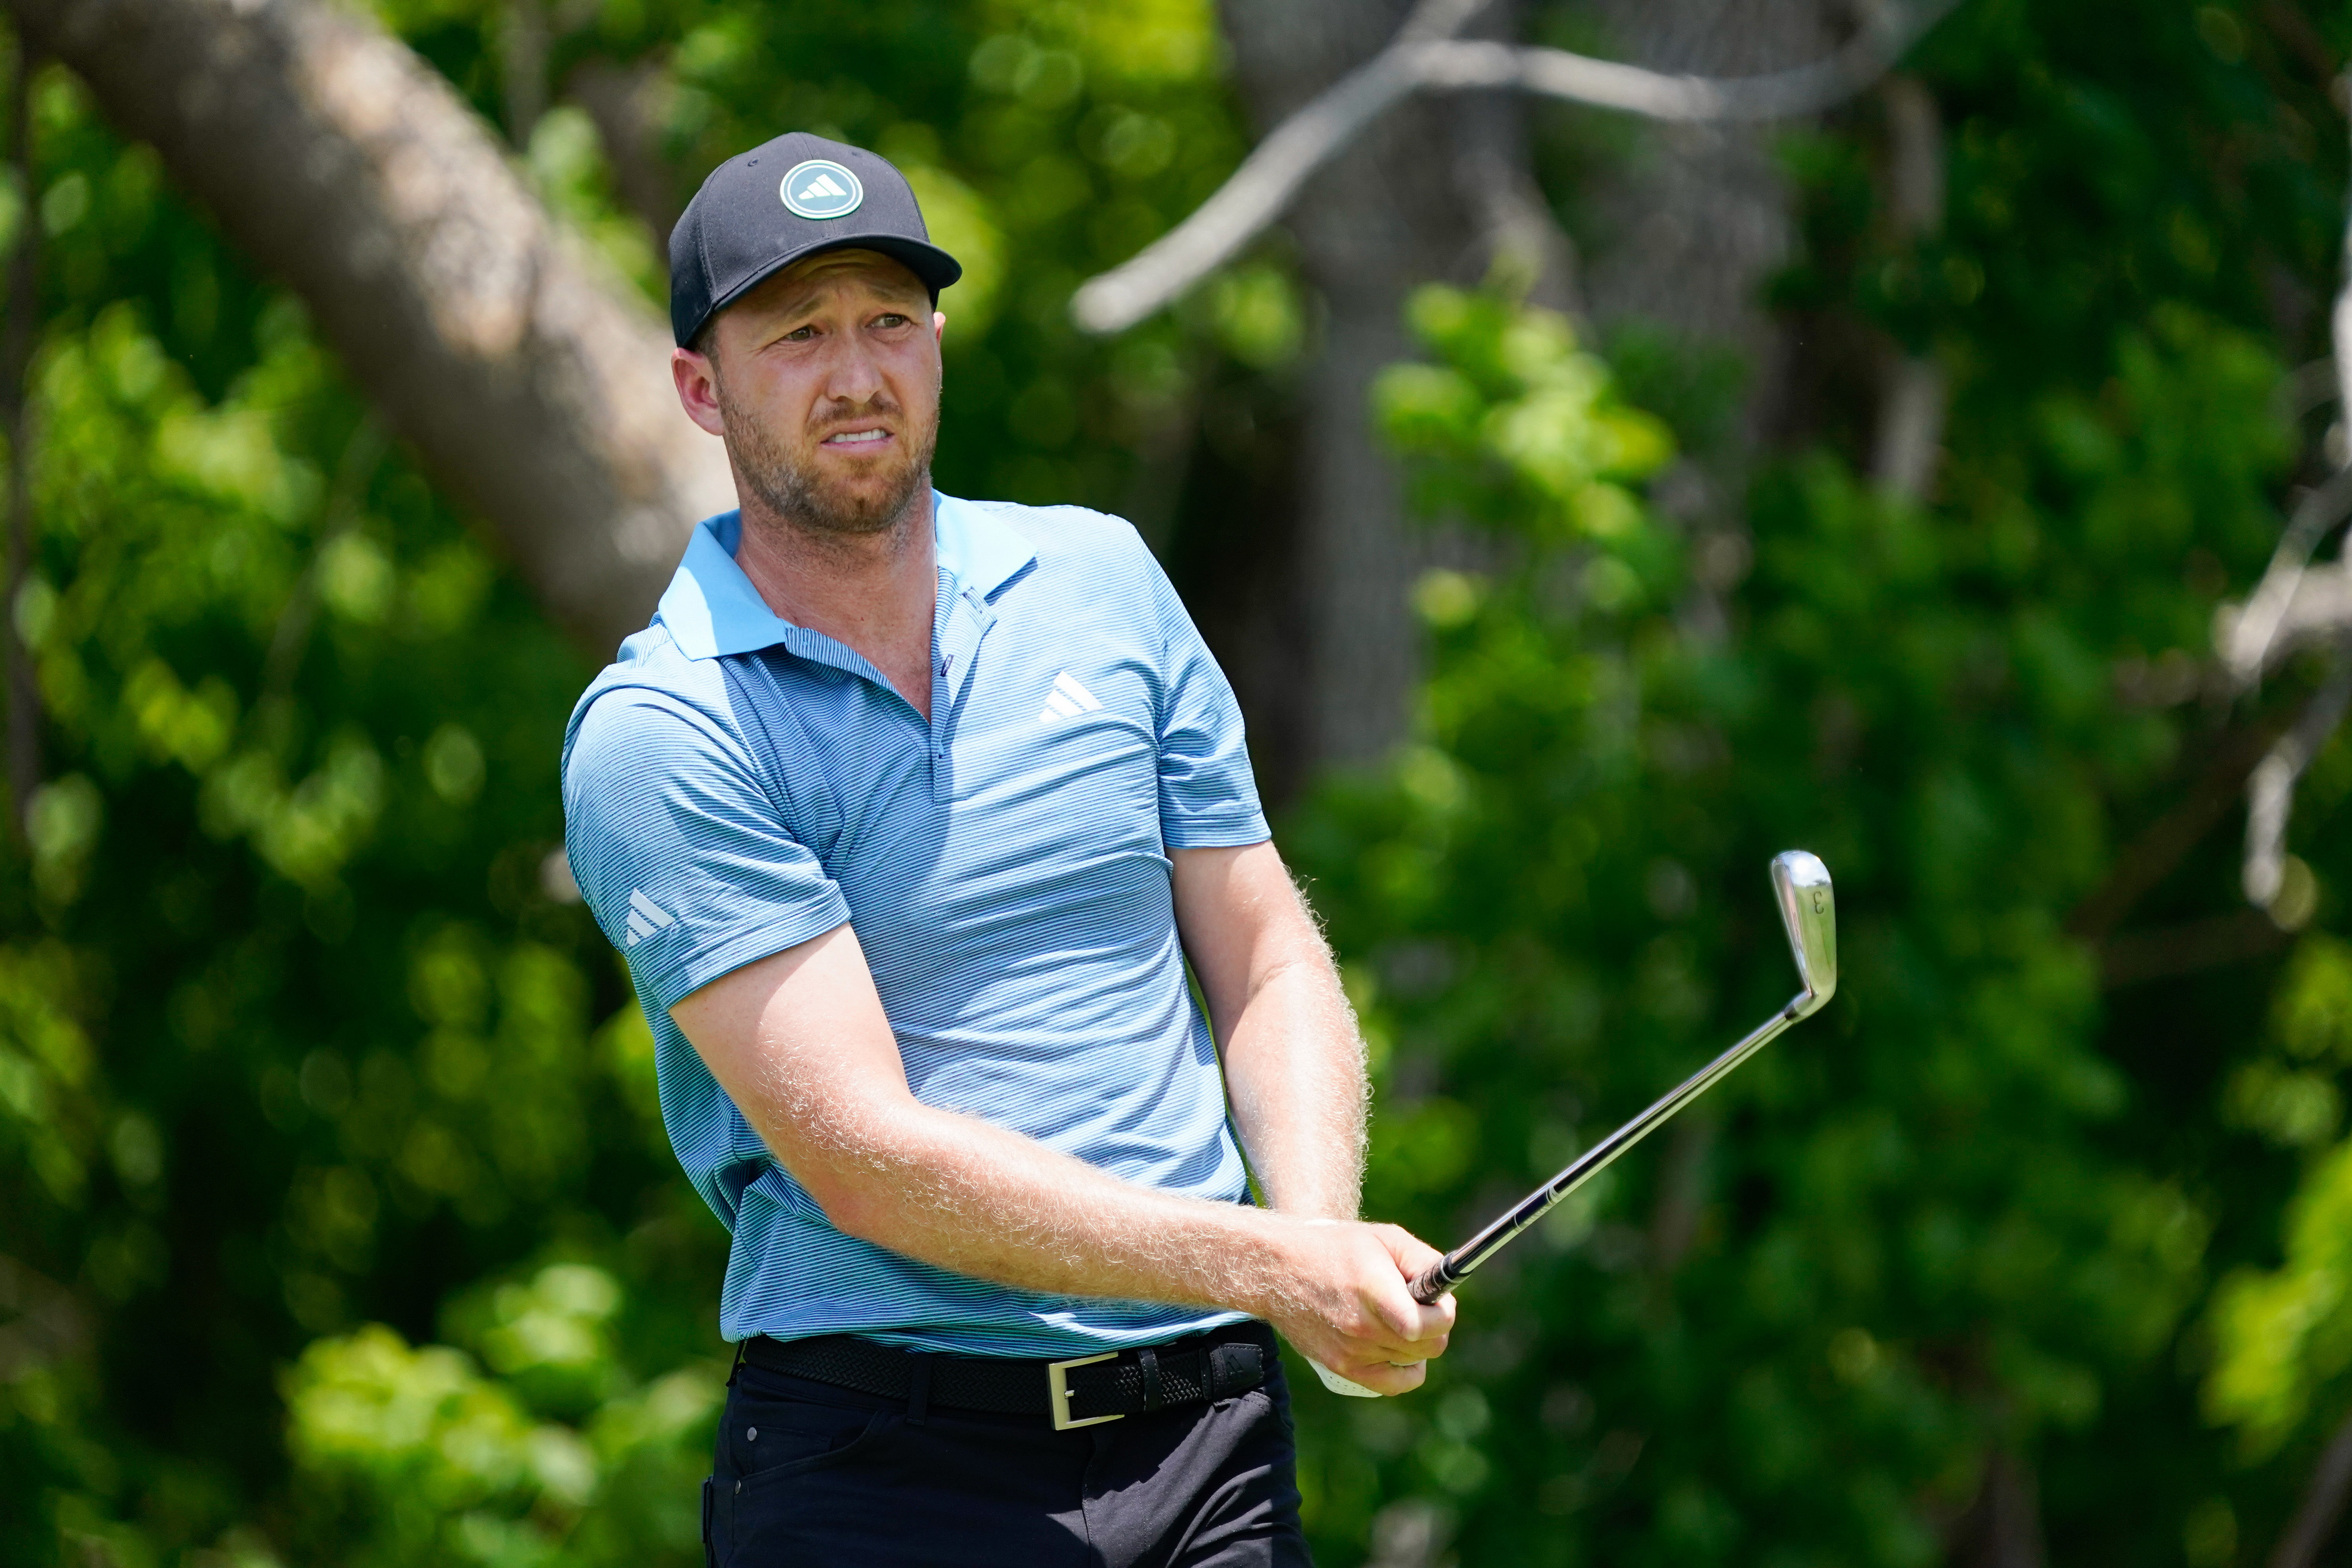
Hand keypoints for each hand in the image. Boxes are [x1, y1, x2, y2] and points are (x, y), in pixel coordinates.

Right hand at [1260, 1219, 1454, 1395]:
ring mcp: (1351, 1352)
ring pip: (1415, 1362)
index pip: (1426, 1325)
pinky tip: (1400, 1348)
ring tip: (1400, 1319)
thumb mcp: (1385, 1238)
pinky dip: (1407, 1370)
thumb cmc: (1336, 1248)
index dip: (1444, 1313)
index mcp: (1374, 1290)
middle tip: (1421, 1306)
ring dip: (1417, 1342)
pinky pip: (1395, 1384)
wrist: (1278, 1270)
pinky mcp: (1341, 1367)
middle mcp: (1362, 1326)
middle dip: (1435, 1325)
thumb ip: (1424, 1260)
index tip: (1437, 1299)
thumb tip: (1449, 1285)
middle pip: (1429, 1346)